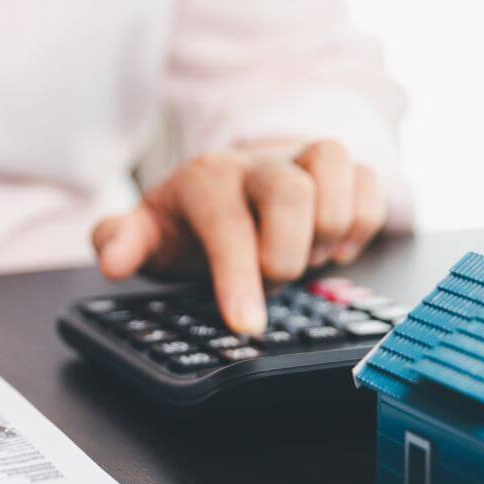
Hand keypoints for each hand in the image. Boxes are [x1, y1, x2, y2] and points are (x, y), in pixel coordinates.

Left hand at [92, 139, 386, 334]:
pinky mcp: (342, 170)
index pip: (227, 223)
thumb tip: (113, 260)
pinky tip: (333, 249)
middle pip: (290, 189)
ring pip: (336, 166)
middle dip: (287, 252)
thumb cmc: (189, 219)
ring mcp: (302, 159)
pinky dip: (360, 224)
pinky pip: (370, 185)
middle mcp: (257, 162)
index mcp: (206, 179)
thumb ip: (122, 242)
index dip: (238, 277)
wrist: (227, 185)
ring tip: (305, 258)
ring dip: (328, 229)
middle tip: (272, 281)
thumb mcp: (147, 233)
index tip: (245, 324)